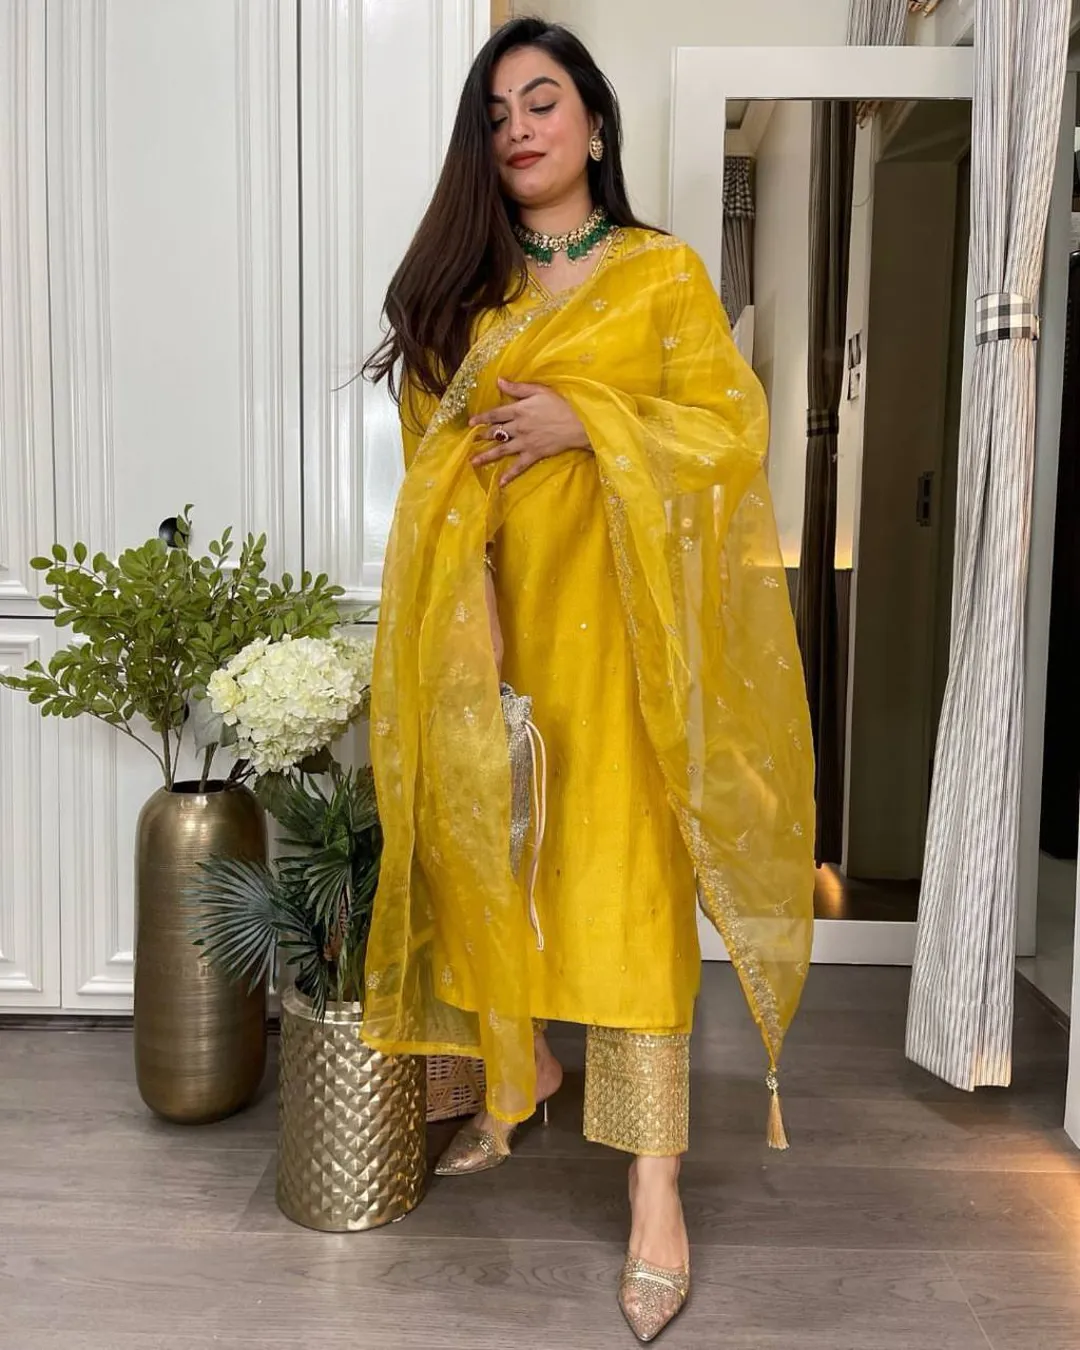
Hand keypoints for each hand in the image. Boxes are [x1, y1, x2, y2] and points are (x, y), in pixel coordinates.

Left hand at [470, 379, 590, 486]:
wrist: (578, 424)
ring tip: (473, 461)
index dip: (481, 418)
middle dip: (482, 436)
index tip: (470, 423)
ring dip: (487, 456)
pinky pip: (519, 466)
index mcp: (518, 410)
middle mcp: (518, 427)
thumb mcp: (539, 390)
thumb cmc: (561, 405)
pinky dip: (509, 475)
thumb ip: (518, 387)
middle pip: (496, 432)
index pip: (495, 414)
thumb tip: (499, 381)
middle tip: (472, 440)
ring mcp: (525, 442)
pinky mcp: (533, 454)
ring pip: (501, 450)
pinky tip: (500, 482)